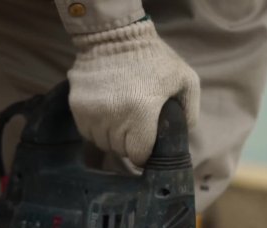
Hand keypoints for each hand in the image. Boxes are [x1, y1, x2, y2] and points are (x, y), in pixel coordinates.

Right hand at [67, 20, 199, 165]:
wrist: (114, 35)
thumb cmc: (153, 58)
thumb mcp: (184, 79)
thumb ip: (189, 111)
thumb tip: (181, 136)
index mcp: (141, 112)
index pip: (138, 154)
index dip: (145, 152)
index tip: (147, 144)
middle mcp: (113, 116)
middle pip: (119, 150)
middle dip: (129, 143)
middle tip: (135, 127)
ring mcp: (91, 113)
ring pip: (102, 143)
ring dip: (112, 137)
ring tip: (120, 119)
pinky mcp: (76, 107)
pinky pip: (87, 132)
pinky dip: (97, 129)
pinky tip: (106, 114)